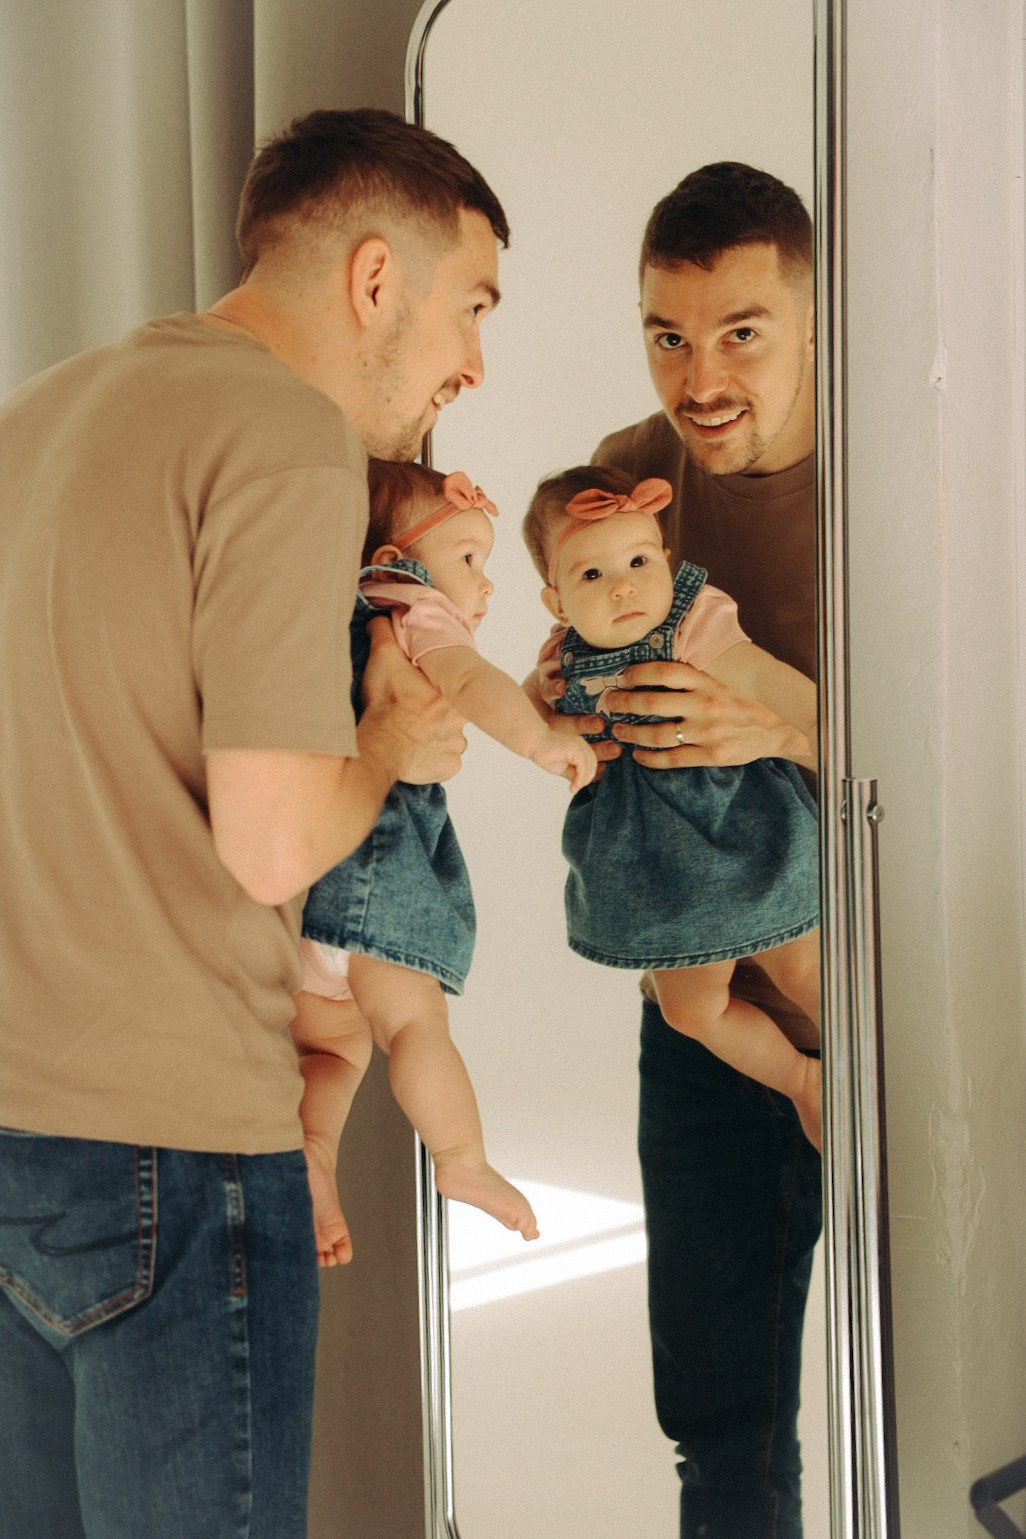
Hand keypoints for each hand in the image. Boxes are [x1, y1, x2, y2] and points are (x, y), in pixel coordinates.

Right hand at [360, 617, 466, 783]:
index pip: (451, 685)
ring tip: (409, 731)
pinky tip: (414, 751)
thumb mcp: (383, 658)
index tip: (419, 690)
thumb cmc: (386, 705)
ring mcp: (456, 748)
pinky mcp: (447, 768)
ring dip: (433, 735)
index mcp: (454, 693)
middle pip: (450, 712)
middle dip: (433, 711)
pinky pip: (443, 761)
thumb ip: (386, 632)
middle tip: (410, 710)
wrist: (377, 747)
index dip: (434, 686)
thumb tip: (385, 616)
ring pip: (449, 737)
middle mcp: (462, 722)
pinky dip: (431, 757)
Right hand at [529, 731, 598, 794]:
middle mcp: (582, 744)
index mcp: (581, 747)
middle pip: (592, 765)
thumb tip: (581, 784)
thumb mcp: (564, 767)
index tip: (576, 786)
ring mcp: (579, 745)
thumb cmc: (545, 753)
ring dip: (583, 781)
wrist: (534, 743)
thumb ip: (574, 774)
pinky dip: (580, 778)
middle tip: (575, 788)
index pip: (591, 763)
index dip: (586, 777)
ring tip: (574, 788)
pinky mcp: (574, 748)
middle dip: (586, 779)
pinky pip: (583, 766)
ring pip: (590, 766)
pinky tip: (573, 786)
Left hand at [604, 659, 807, 769]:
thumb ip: (705, 662)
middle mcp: (706, 704)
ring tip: (617, 731)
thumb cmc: (751, 695)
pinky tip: (638, 755)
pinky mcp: (712, 755)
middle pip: (652, 703)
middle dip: (624, 703)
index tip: (623, 676)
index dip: (638, 673)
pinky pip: (672, 759)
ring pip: (657, 735)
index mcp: (709, 679)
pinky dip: (650, 759)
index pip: (664, 672)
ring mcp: (708, 732)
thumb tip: (675, 639)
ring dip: (631, 734)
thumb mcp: (732, 671)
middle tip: (610, 703)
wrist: (784, 726)